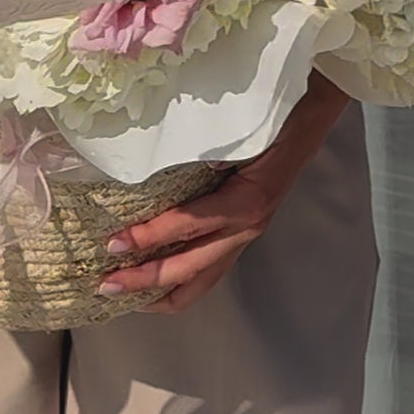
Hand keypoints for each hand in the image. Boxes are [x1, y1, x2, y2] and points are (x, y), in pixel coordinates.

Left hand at [98, 71, 347, 313]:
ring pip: (200, 282)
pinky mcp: (240, 236)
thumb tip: (156, 158)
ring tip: (124, 295)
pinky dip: (177, 281)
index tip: (113, 243)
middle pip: (189, 269)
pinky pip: (207, 271)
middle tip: (105, 284)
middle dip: (144, 280)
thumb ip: (203, 146)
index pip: (187, 227)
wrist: (308, 119)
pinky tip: (153, 281)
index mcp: (245, 202)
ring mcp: (244, 236)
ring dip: (160, 292)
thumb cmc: (272, 118)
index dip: (148, 238)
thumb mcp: (237, 129)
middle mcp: (245, 227)